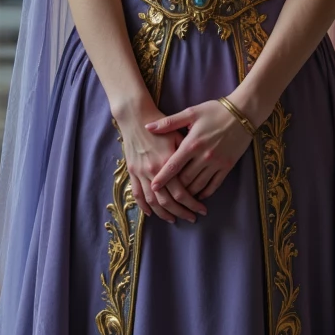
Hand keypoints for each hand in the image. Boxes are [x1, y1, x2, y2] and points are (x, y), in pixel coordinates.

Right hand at [117, 103, 207, 223]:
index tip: (202, 209)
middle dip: (181, 212)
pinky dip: (144, 206)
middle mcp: (153, 170)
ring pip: (152, 201)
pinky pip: (137, 193)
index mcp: (167, 162)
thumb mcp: (178, 133)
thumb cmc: (161, 122)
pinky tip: (152, 213)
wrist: (136, 116)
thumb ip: (187, 152)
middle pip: (168, 201)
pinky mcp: (132, 171)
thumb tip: (200, 169)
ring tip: (174, 219)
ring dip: (164, 213)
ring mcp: (140, 172)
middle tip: (192, 218)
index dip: (192, 204)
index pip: (181, 192)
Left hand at [145, 99, 252, 200]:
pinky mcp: (227, 166)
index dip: (162, 179)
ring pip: (199, 185)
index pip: (173, 166)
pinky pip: (214, 185)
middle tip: (165, 195)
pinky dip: (205, 192)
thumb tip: (147, 127)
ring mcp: (217, 163)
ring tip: (179, 198)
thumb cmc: (215, 111)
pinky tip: (198, 196)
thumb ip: (169, 123)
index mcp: (192, 144)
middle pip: (185, 180)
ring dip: (188, 193)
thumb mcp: (191, 113)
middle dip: (174, 189)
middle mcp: (204, 156)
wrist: (243, 113)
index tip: (153, 188)